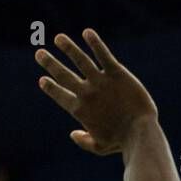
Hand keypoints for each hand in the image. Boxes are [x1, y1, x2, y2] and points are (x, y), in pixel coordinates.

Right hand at [36, 29, 157, 154]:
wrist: (140, 133)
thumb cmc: (121, 142)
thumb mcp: (100, 147)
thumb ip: (84, 141)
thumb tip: (73, 134)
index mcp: (80, 110)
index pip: (60, 95)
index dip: (50, 87)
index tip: (42, 80)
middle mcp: (87, 93)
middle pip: (64, 75)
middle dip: (49, 64)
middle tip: (39, 54)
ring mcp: (101, 82)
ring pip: (80, 60)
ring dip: (68, 48)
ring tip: (59, 38)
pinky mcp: (117, 74)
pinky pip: (103, 55)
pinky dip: (95, 43)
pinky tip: (87, 32)